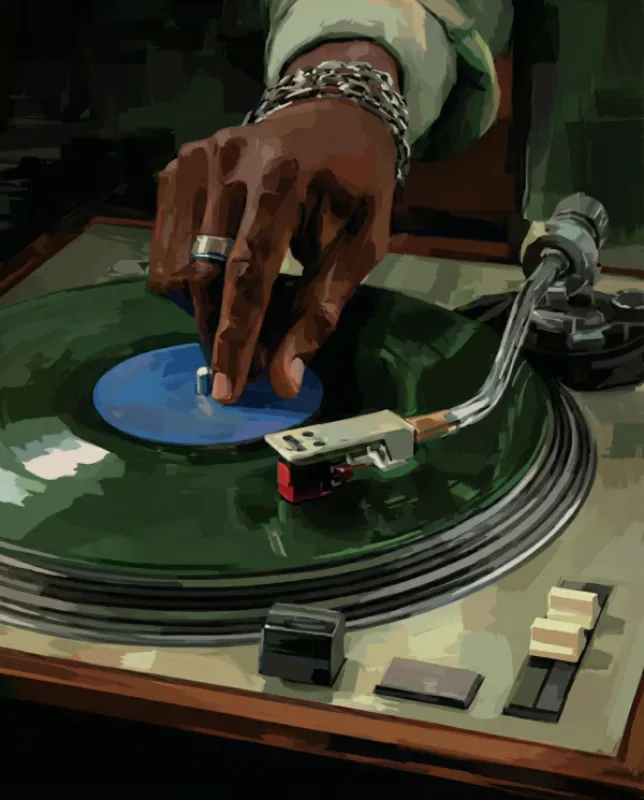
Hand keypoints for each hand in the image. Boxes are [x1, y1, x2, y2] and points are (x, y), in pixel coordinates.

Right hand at [148, 45, 397, 403]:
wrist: (332, 112)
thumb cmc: (356, 182)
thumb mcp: (362, 242)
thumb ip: (323, 308)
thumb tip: (284, 379)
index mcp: (281, 177)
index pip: (247, 274)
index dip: (236, 339)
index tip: (228, 389)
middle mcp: (227, 163)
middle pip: (203, 276)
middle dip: (218, 333)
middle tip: (240, 367)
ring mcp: (194, 161)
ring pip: (174, 269)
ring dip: (202, 309)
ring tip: (240, 310)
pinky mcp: (175, 168)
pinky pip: (164, 250)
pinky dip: (189, 279)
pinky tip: (221, 274)